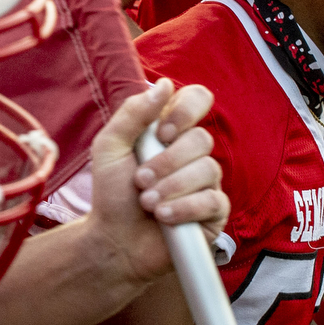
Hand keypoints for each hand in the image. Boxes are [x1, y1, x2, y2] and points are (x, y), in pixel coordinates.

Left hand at [87, 79, 225, 280]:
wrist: (113, 240)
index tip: (162, 133)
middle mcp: (193, 153)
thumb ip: (132, 113)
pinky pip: (214, 200)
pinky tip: (165, 217)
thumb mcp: (110, 147)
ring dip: (171, 187)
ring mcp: (207, 182)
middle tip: (140, 181)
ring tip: (148, 204)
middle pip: (202, 139)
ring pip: (208, 169)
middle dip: (166, 162)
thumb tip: (164, 84)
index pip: (198, 100)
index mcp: (171, 131)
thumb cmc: (112, 194)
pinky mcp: (214, 212)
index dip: (186, 111)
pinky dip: (184, 208)